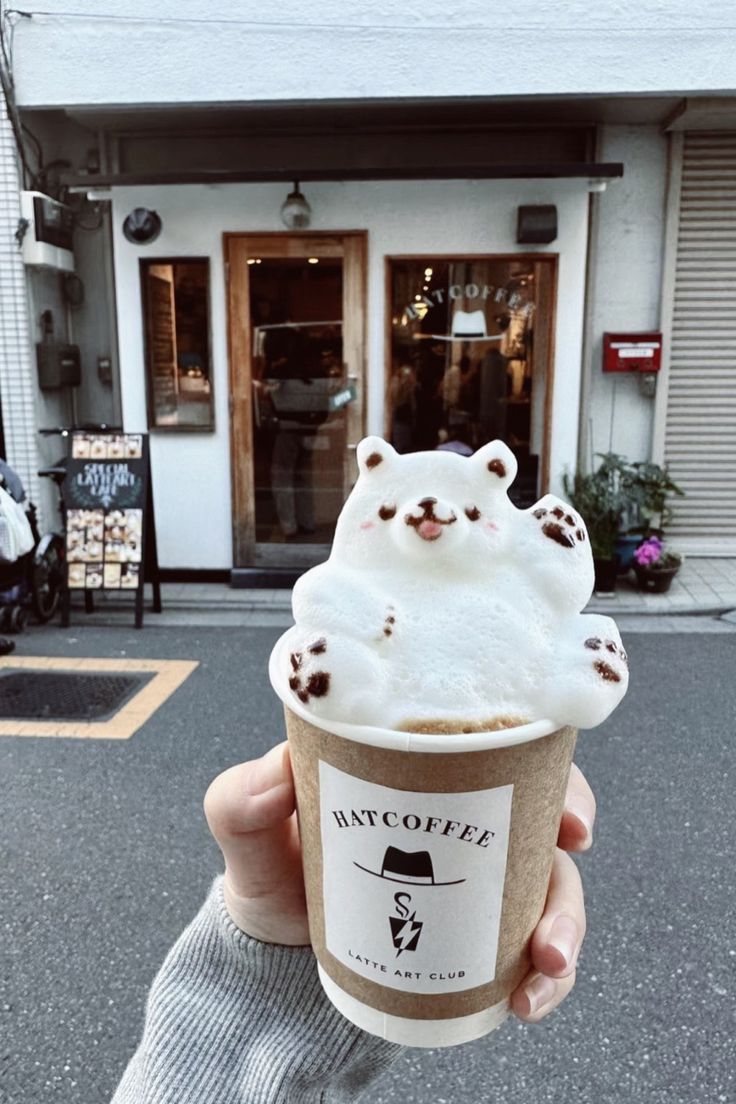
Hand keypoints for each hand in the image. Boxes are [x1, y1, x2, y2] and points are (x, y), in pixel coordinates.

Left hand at [204, 748, 594, 1021]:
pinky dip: (546, 976)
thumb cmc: (272, 875)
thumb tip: (275, 773)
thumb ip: (241, 803)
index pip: (493, 747)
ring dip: (565, 922)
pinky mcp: (481, 930)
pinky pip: (534, 948)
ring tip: (545, 963)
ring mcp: (477, 876)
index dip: (542, 766)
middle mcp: (460, 816)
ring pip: (551, 884)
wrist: (276, 957)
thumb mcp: (247, 836)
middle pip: (541, 813)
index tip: (566, 810)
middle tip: (565, 871)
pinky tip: (525, 1001)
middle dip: (566, 844)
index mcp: (417, 768)